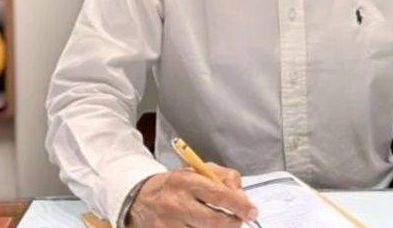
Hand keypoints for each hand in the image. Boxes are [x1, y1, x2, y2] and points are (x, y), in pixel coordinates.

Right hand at [126, 162, 258, 226]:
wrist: (140, 199)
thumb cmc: (176, 185)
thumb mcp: (198, 170)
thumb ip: (224, 177)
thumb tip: (241, 195)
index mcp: (185, 181)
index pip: (218, 195)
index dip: (239, 205)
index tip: (252, 211)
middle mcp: (176, 204)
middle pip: (214, 221)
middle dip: (232, 223)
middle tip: (238, 219)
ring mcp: (169, 225)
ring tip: (217, 222)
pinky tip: (201, 227)